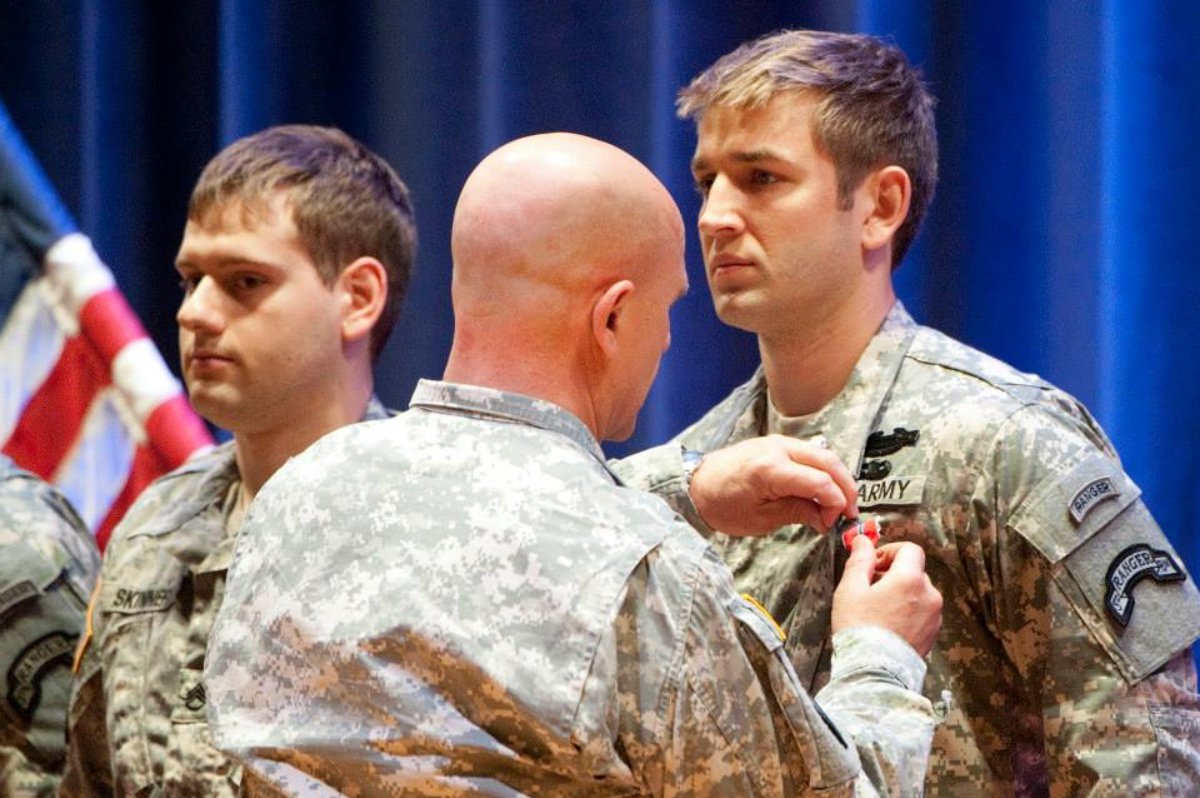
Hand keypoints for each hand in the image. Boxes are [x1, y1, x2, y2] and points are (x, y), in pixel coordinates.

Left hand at [688, 435, 858, 535]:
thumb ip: (798, 512)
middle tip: (850, 512)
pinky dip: (823, 470)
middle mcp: (778, 448)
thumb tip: (827, 518)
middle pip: (828, 461)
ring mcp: (778, 442)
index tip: (835, 522)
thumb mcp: (761, 519)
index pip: (820, 481)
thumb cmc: (723, 506)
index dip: (835, 503)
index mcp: (771, 469)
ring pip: (822, 454)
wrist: (696, 485)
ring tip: (840, 503)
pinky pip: (809, 453)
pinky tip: (824, 490)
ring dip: (837, 477)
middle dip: (846, 487)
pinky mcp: (777, 443)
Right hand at [832, 536, 942, 656]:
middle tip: (869, 589)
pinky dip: (908, 611)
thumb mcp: (851, 589)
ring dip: (900, 593)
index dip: (890, 551)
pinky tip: (888, 625)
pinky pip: (922, 611)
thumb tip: (862, 540)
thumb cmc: (859, 628)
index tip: (874, 564)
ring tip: (878, 611)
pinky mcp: (934, 633)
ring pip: (918, 592)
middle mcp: (929, 594)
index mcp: (910, 579)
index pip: (910, 549)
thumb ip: (860, 560)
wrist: (874, 672)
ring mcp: (934, 615)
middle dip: (893, 574)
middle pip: (914, 571)